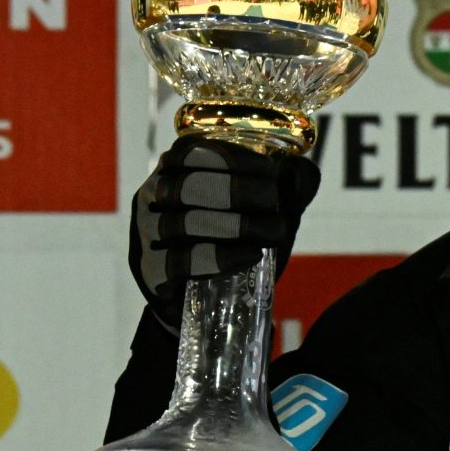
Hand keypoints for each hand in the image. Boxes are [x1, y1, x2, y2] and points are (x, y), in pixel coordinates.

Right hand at [128, 136, 320, 328]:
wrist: (199, 298)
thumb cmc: (231, 241)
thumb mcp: (261, 210)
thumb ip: (284, 188)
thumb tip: (303, 169)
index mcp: (173, 169)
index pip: (194, 152)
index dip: (235, 159)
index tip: (271, 175)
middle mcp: (152, 196)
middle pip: (190, 186)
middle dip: (239, 192)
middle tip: (274, 206)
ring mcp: (146, 234)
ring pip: (185, 223)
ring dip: (237, 226)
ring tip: (272, 233)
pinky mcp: (150, 272)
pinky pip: (182, 262)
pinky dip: (220, 258)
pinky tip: (250, 256)